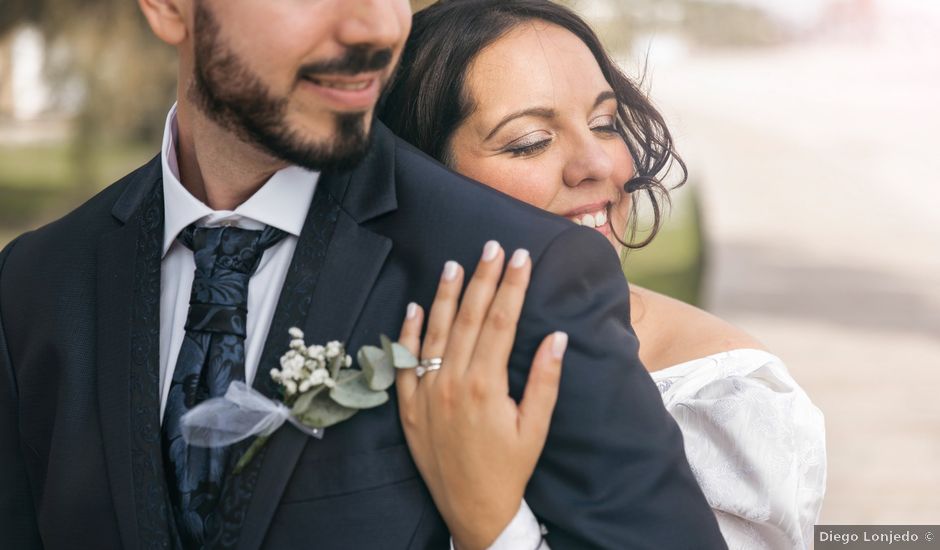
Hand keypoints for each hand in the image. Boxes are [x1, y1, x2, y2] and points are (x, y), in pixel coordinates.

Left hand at [396, 241, 567, 549]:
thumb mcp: (535, 428)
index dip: (511, 286)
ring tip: (455, 264)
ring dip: (445, 295)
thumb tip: (556, 336)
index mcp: (485, 385)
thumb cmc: (510, 469)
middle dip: (482, 278)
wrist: (472, 510)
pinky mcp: (408, 407)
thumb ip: (545, 381)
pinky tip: (415, 306)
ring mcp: (425, 393)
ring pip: (434, 332)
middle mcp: (451, 383)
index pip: (500, 321)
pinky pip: (403, 362)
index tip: (520, 257)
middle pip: (468, 318)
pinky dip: (408, 333)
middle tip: (492, 247)